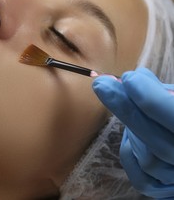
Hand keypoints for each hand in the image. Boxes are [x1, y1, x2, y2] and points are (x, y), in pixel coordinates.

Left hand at [92, 67, 173, 198]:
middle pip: (158, 141)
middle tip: (102, 85)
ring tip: (128, 109)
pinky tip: (132, 138)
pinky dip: (131, 154)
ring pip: (148, 159)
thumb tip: (133, 77)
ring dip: (132, 131)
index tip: (129, 78)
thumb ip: (160, 92)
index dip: (152, 100)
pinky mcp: (164, 189)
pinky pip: (141, 177)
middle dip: (127, 109)